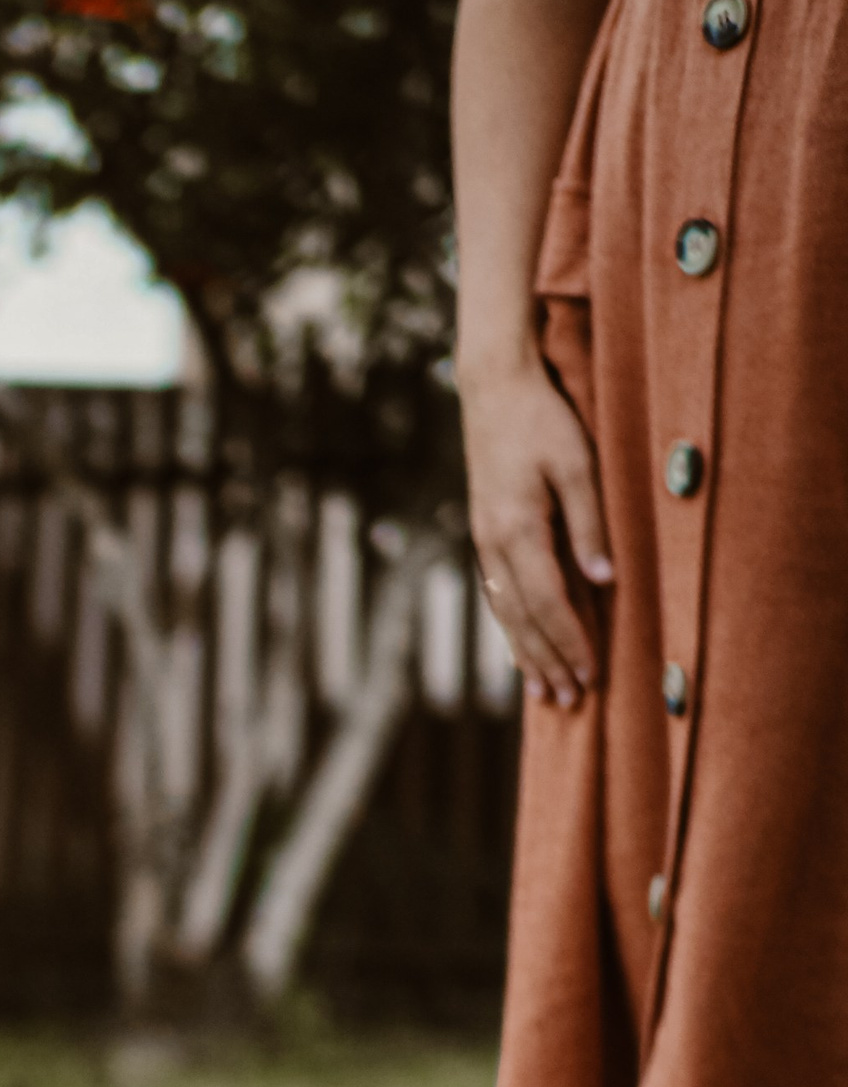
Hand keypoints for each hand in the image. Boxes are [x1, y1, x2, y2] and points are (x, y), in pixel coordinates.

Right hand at [460, 352, 611, 706]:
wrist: (493, 386)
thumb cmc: (543, 418)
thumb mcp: (577, 463)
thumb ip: (590, 522)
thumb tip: (603, 579)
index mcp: (517, 530)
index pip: (547, 602)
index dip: (570, 641)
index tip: (589, 674)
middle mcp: (493, 544)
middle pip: (522, 619)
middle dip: (547, 661)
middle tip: (568, 700)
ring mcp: (483, 541)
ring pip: (504, 612)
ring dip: (525, 653)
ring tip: (542, 689)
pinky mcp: (484, 534)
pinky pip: (497, 594)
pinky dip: (511, 627)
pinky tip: (521, 645)